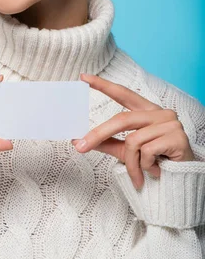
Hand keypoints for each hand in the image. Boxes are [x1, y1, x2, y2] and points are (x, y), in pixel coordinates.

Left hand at [71, 73, 194, 189]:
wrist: (179, 182)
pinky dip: (146, 166)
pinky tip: (156, 171)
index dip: (104, 85)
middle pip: (122, 120)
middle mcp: (160, 112)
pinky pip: (147, 151)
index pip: (123, 94)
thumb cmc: (154, 162)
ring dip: (131, 163)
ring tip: (139, 175)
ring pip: (133, 141)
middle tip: (80, 147)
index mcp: (147, 111)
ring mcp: (170, 123)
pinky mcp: (177, 137)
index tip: (83, 77)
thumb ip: (106, 142)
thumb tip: (78, 141)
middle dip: (99, 134)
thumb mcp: (126, 151)